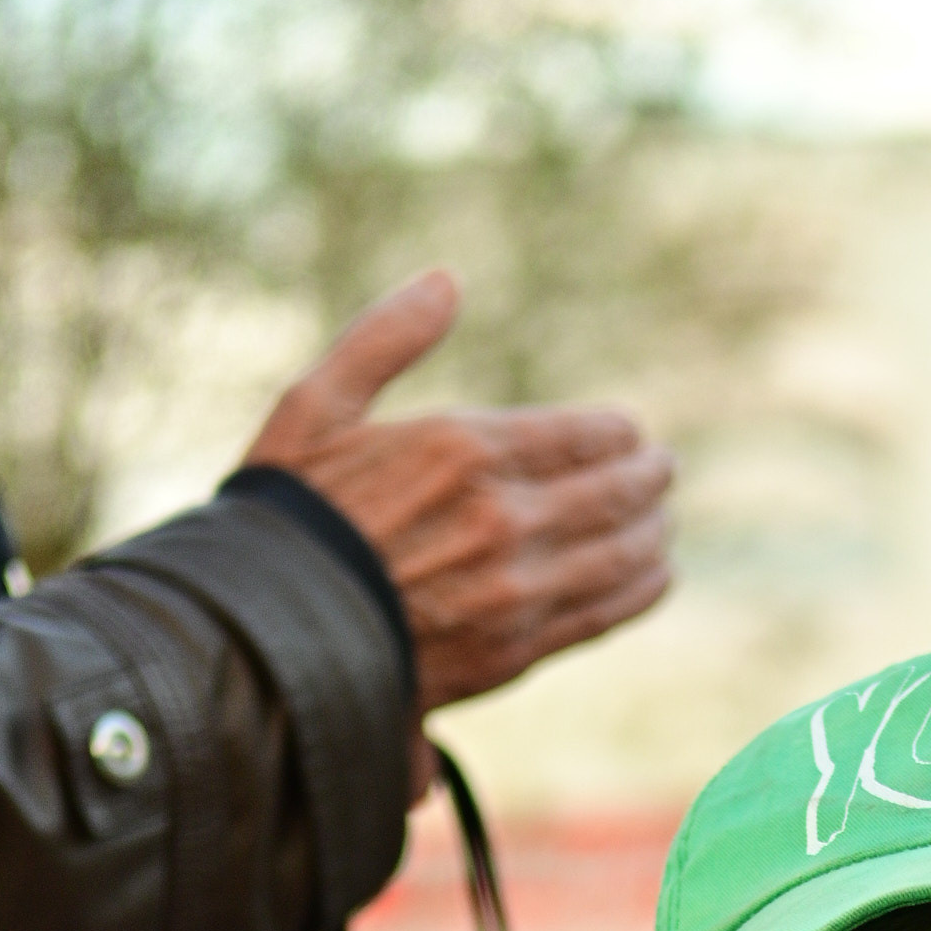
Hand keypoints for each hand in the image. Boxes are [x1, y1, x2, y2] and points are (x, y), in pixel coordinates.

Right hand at [241, 270, 672, 750]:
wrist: (267, 636)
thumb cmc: (285, 517)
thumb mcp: (315, 406)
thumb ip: (383, 339)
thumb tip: (445, 281)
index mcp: (462, 449)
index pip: (579, 435)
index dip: (616, 434)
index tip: (630, 434)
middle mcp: (502, 518)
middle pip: (613, 492)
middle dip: (648, 477)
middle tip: (662, 470)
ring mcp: (516, 588)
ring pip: (620, 553)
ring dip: (652, 531)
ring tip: (661, 520)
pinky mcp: (517, 649)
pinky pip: (604, 612)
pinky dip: (640, 589)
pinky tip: (656, 574)